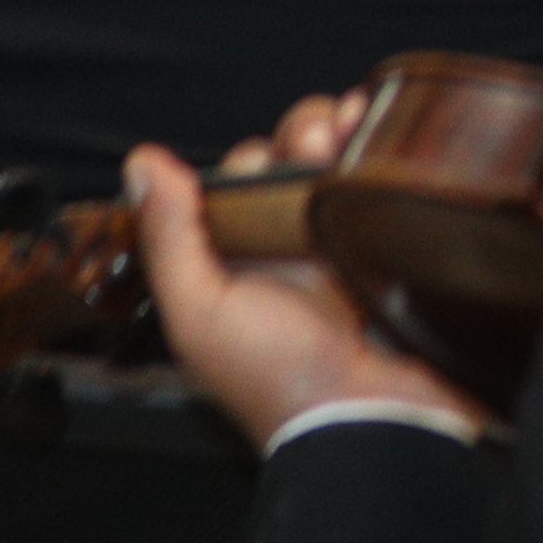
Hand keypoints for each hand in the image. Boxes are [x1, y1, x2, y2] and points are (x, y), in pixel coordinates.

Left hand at [130, 98, 481, 451]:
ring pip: (345, 156)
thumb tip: (142, 163)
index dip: (253, 158)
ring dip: (347, 127)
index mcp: (243, 260)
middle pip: (297, 158)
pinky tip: (390, 127)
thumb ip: (170, 238)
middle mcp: (295, 246)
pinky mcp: (400, 238)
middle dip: (306, 133)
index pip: (242, 179)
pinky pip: (393, 176)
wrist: (376, 415)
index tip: (269, 161)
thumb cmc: (281, 378)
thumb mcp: (202, 312)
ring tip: (356, 129)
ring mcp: (353, 240)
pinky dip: (391, 142)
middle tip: (320, 148)